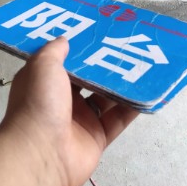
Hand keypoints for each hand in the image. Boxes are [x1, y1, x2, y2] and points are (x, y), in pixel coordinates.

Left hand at [0, 37, 138, 185]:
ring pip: (107, 98)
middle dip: (106, 64)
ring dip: (123, 83)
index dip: (81, 47)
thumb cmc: (39, 103)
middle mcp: (64, 100)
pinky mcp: (97, 138)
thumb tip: (65, 39)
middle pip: (90, 78)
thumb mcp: (42, 65)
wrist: (42, 154)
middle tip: (127, 44)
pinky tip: (147, 91)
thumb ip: (54, 50)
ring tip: (142, 62)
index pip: (66, 61)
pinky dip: (132, 107)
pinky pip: (118, 119)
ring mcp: (81, 120)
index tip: (99, 31)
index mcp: (47, 82)